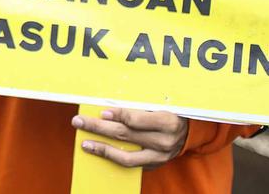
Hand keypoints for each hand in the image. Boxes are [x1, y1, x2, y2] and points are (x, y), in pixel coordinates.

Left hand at [72, 109, 188, 169]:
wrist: (189, 131)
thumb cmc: (171, 111)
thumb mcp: (161, 103)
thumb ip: (139, 106)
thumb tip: (108, 106)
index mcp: (167, 121)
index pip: (136, 120)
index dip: (117, 116)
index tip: (101, 112)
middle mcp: (164, 141)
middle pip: (125, 135)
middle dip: (98, 128)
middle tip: (79, 122)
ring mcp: (159, 157)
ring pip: (126, 156)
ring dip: (102, 149)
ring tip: (85, 143)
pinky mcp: (154, 165)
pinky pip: (131, 165)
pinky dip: (114, 158)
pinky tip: (101, 151)